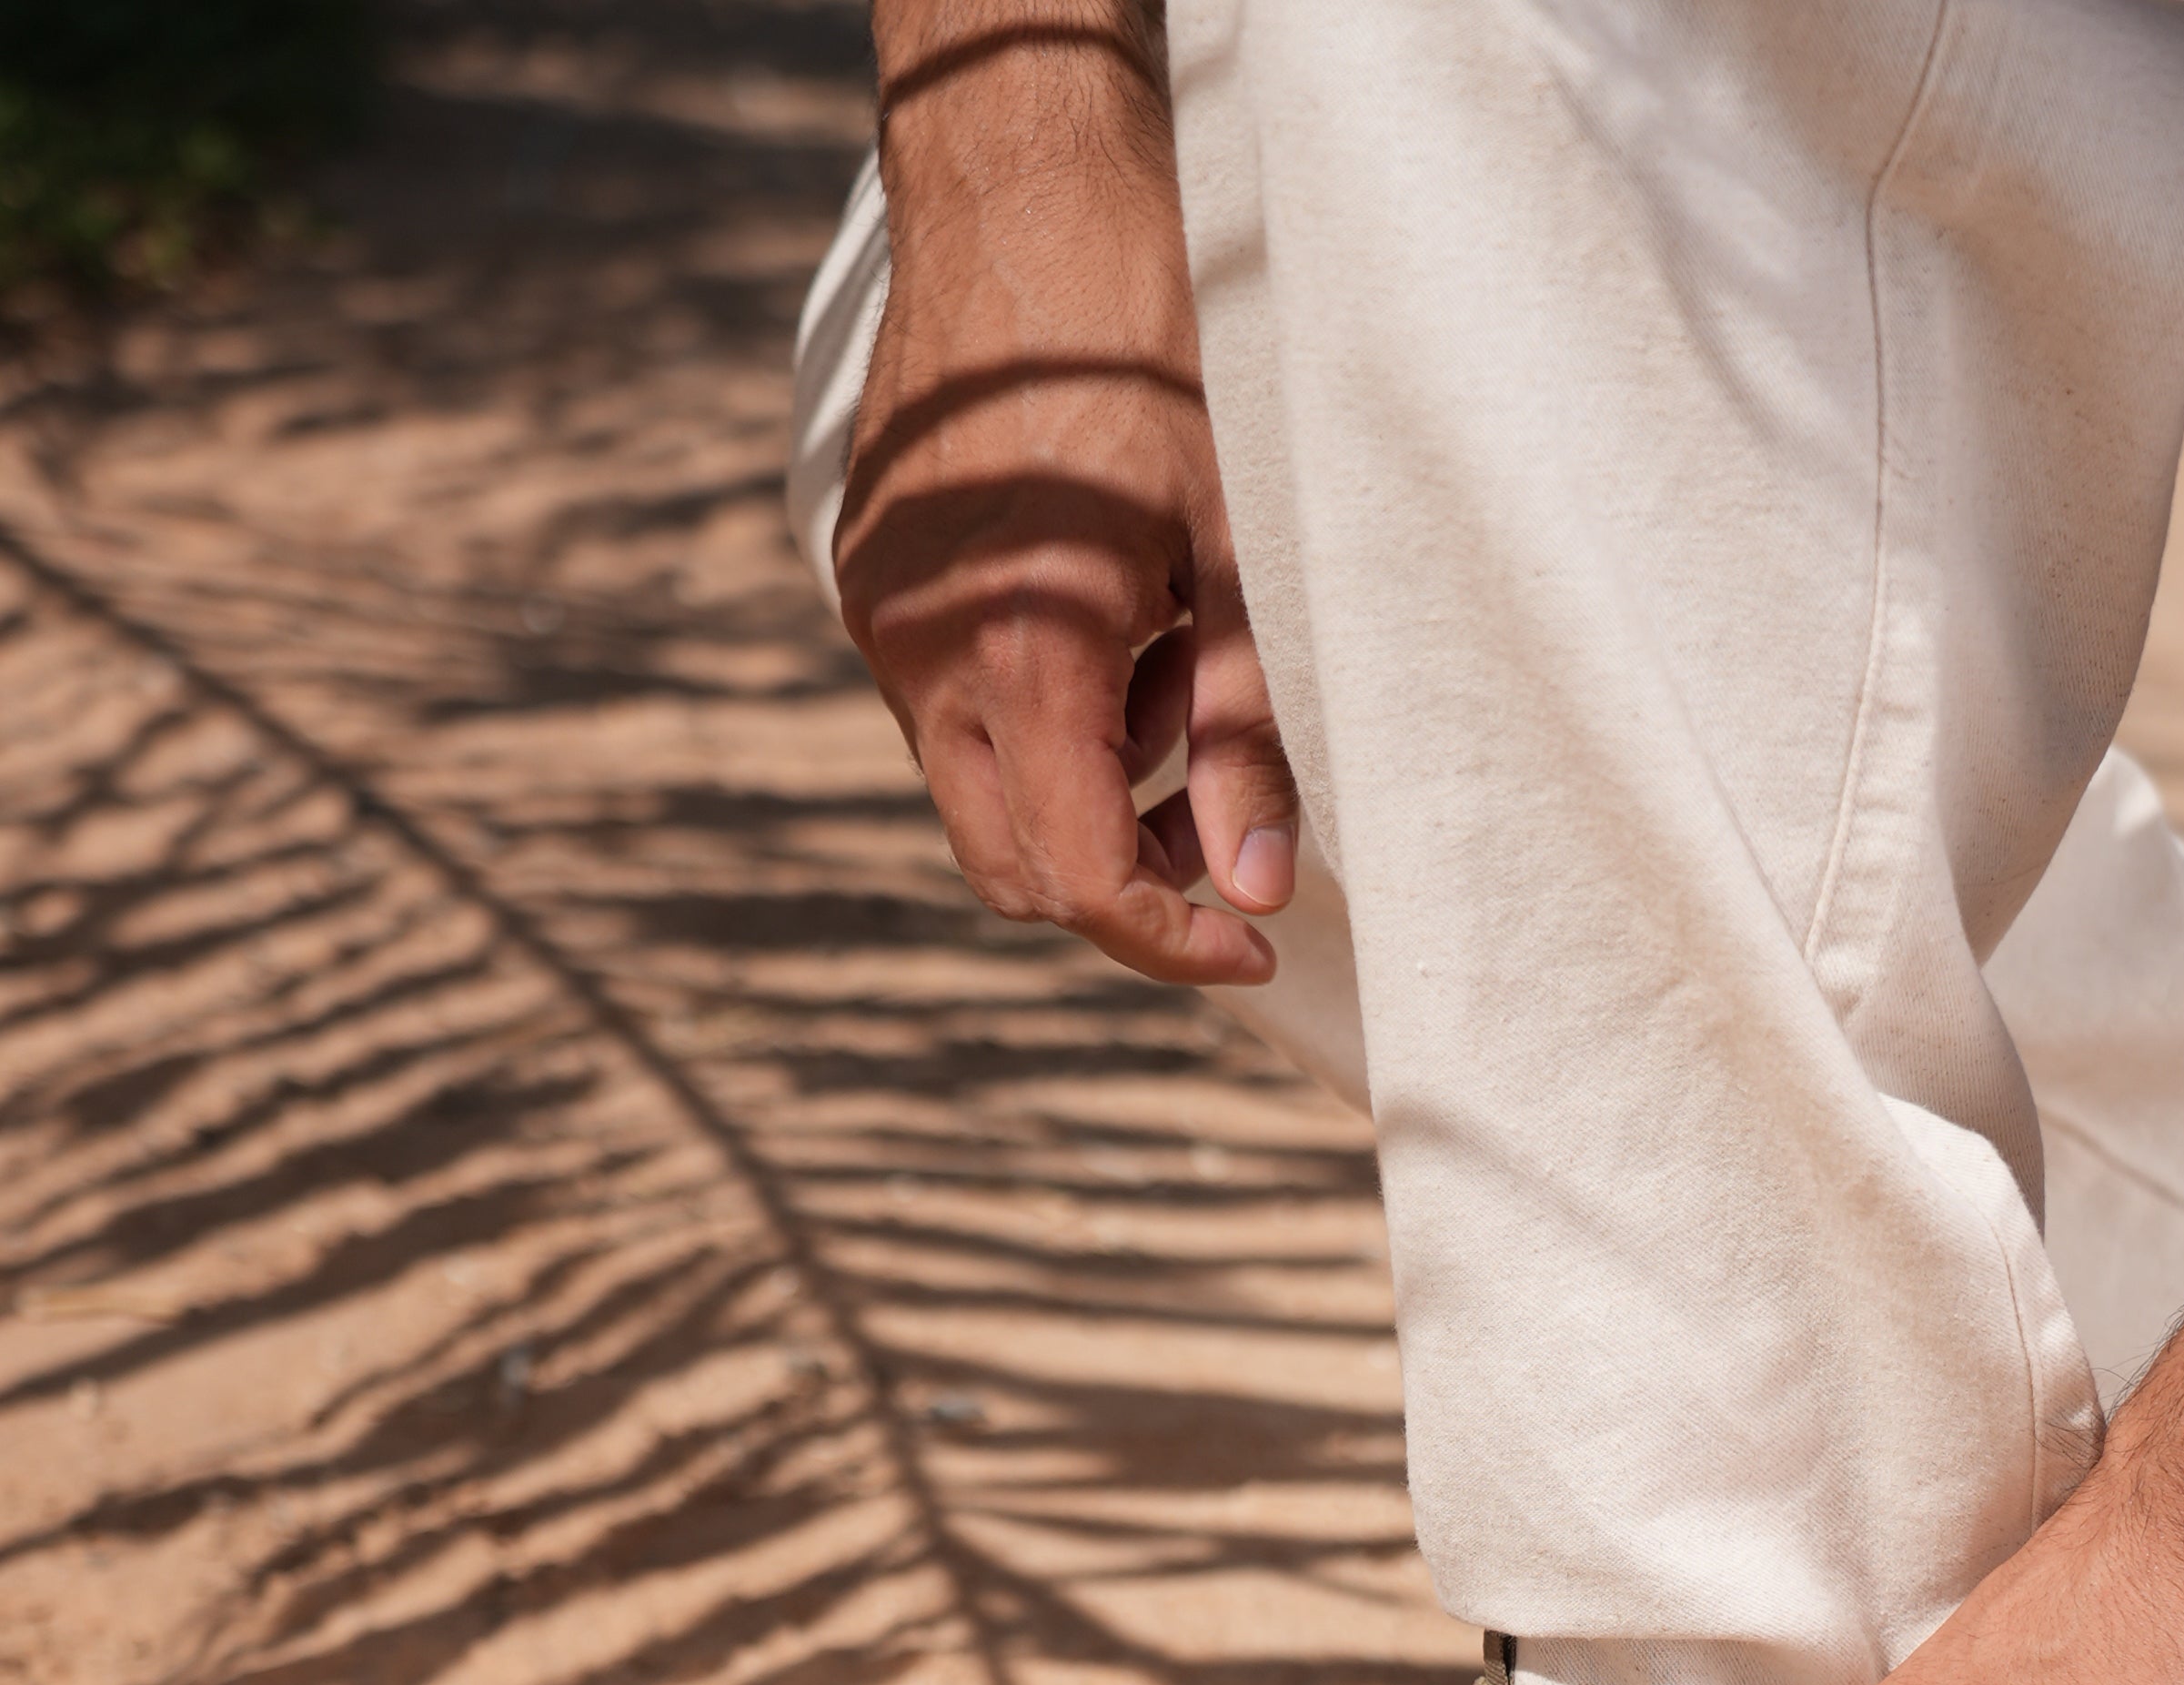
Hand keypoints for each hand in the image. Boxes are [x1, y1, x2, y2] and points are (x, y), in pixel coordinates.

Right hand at [836, 14, 1295, 987]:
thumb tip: (1258, 888)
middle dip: (1124, 876)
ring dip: (1087, 784)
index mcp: (1020, 650)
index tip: (1250, 942)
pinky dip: (1040, 710)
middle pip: (1011, 866)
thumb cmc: (1155, 348)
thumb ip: (1245, 731)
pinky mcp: (870, 580)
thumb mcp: (1239, 549)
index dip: (1168, 938)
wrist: (1024, 187)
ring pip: (982, 789)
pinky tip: (1111, 612)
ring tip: (1177, 663)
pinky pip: (951, 706)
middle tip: (1227, 824)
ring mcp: (880, 617)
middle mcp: (923, 651)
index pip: (1078, 877)